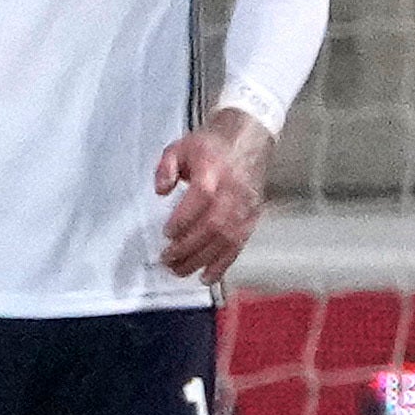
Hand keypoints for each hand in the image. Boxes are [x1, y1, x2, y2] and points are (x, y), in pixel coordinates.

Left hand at [155, 109, 270, 282]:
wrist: (249, 137)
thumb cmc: (209, 145)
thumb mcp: (179, 146)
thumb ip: (165, 167)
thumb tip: (160, 191)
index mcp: (215, 171)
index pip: (202, 199)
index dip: (184, 219)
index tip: (166, 233)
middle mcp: (234, 191)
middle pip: (214, 225)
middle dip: (189, 247)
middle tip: (167, 260)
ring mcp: (247, 206)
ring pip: (227, 239)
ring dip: (203, 260)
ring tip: (180, 271)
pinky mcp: (253, 216)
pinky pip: (240, 244)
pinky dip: (224, 263)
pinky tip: (207, 277)